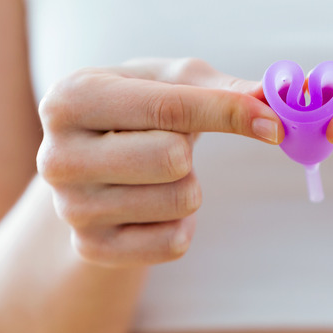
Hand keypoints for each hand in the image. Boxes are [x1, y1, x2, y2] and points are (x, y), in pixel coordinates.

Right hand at [37, 58, 282, 267]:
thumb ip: (225, 89)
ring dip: (188, 186)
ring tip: (156, 173)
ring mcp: (70, 208)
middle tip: (172, 144)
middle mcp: (57, 156)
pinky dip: (183, 223)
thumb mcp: (170, 83)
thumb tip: (275, 100)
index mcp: (71, 99)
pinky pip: (175, 242)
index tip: (275, 124)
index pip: (169, 107)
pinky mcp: (91, 249)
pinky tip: (153, 205)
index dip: (229, 112)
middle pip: (172, 158)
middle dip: (191, 151)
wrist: (90, 162)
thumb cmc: (138, 110)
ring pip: (180, 201)